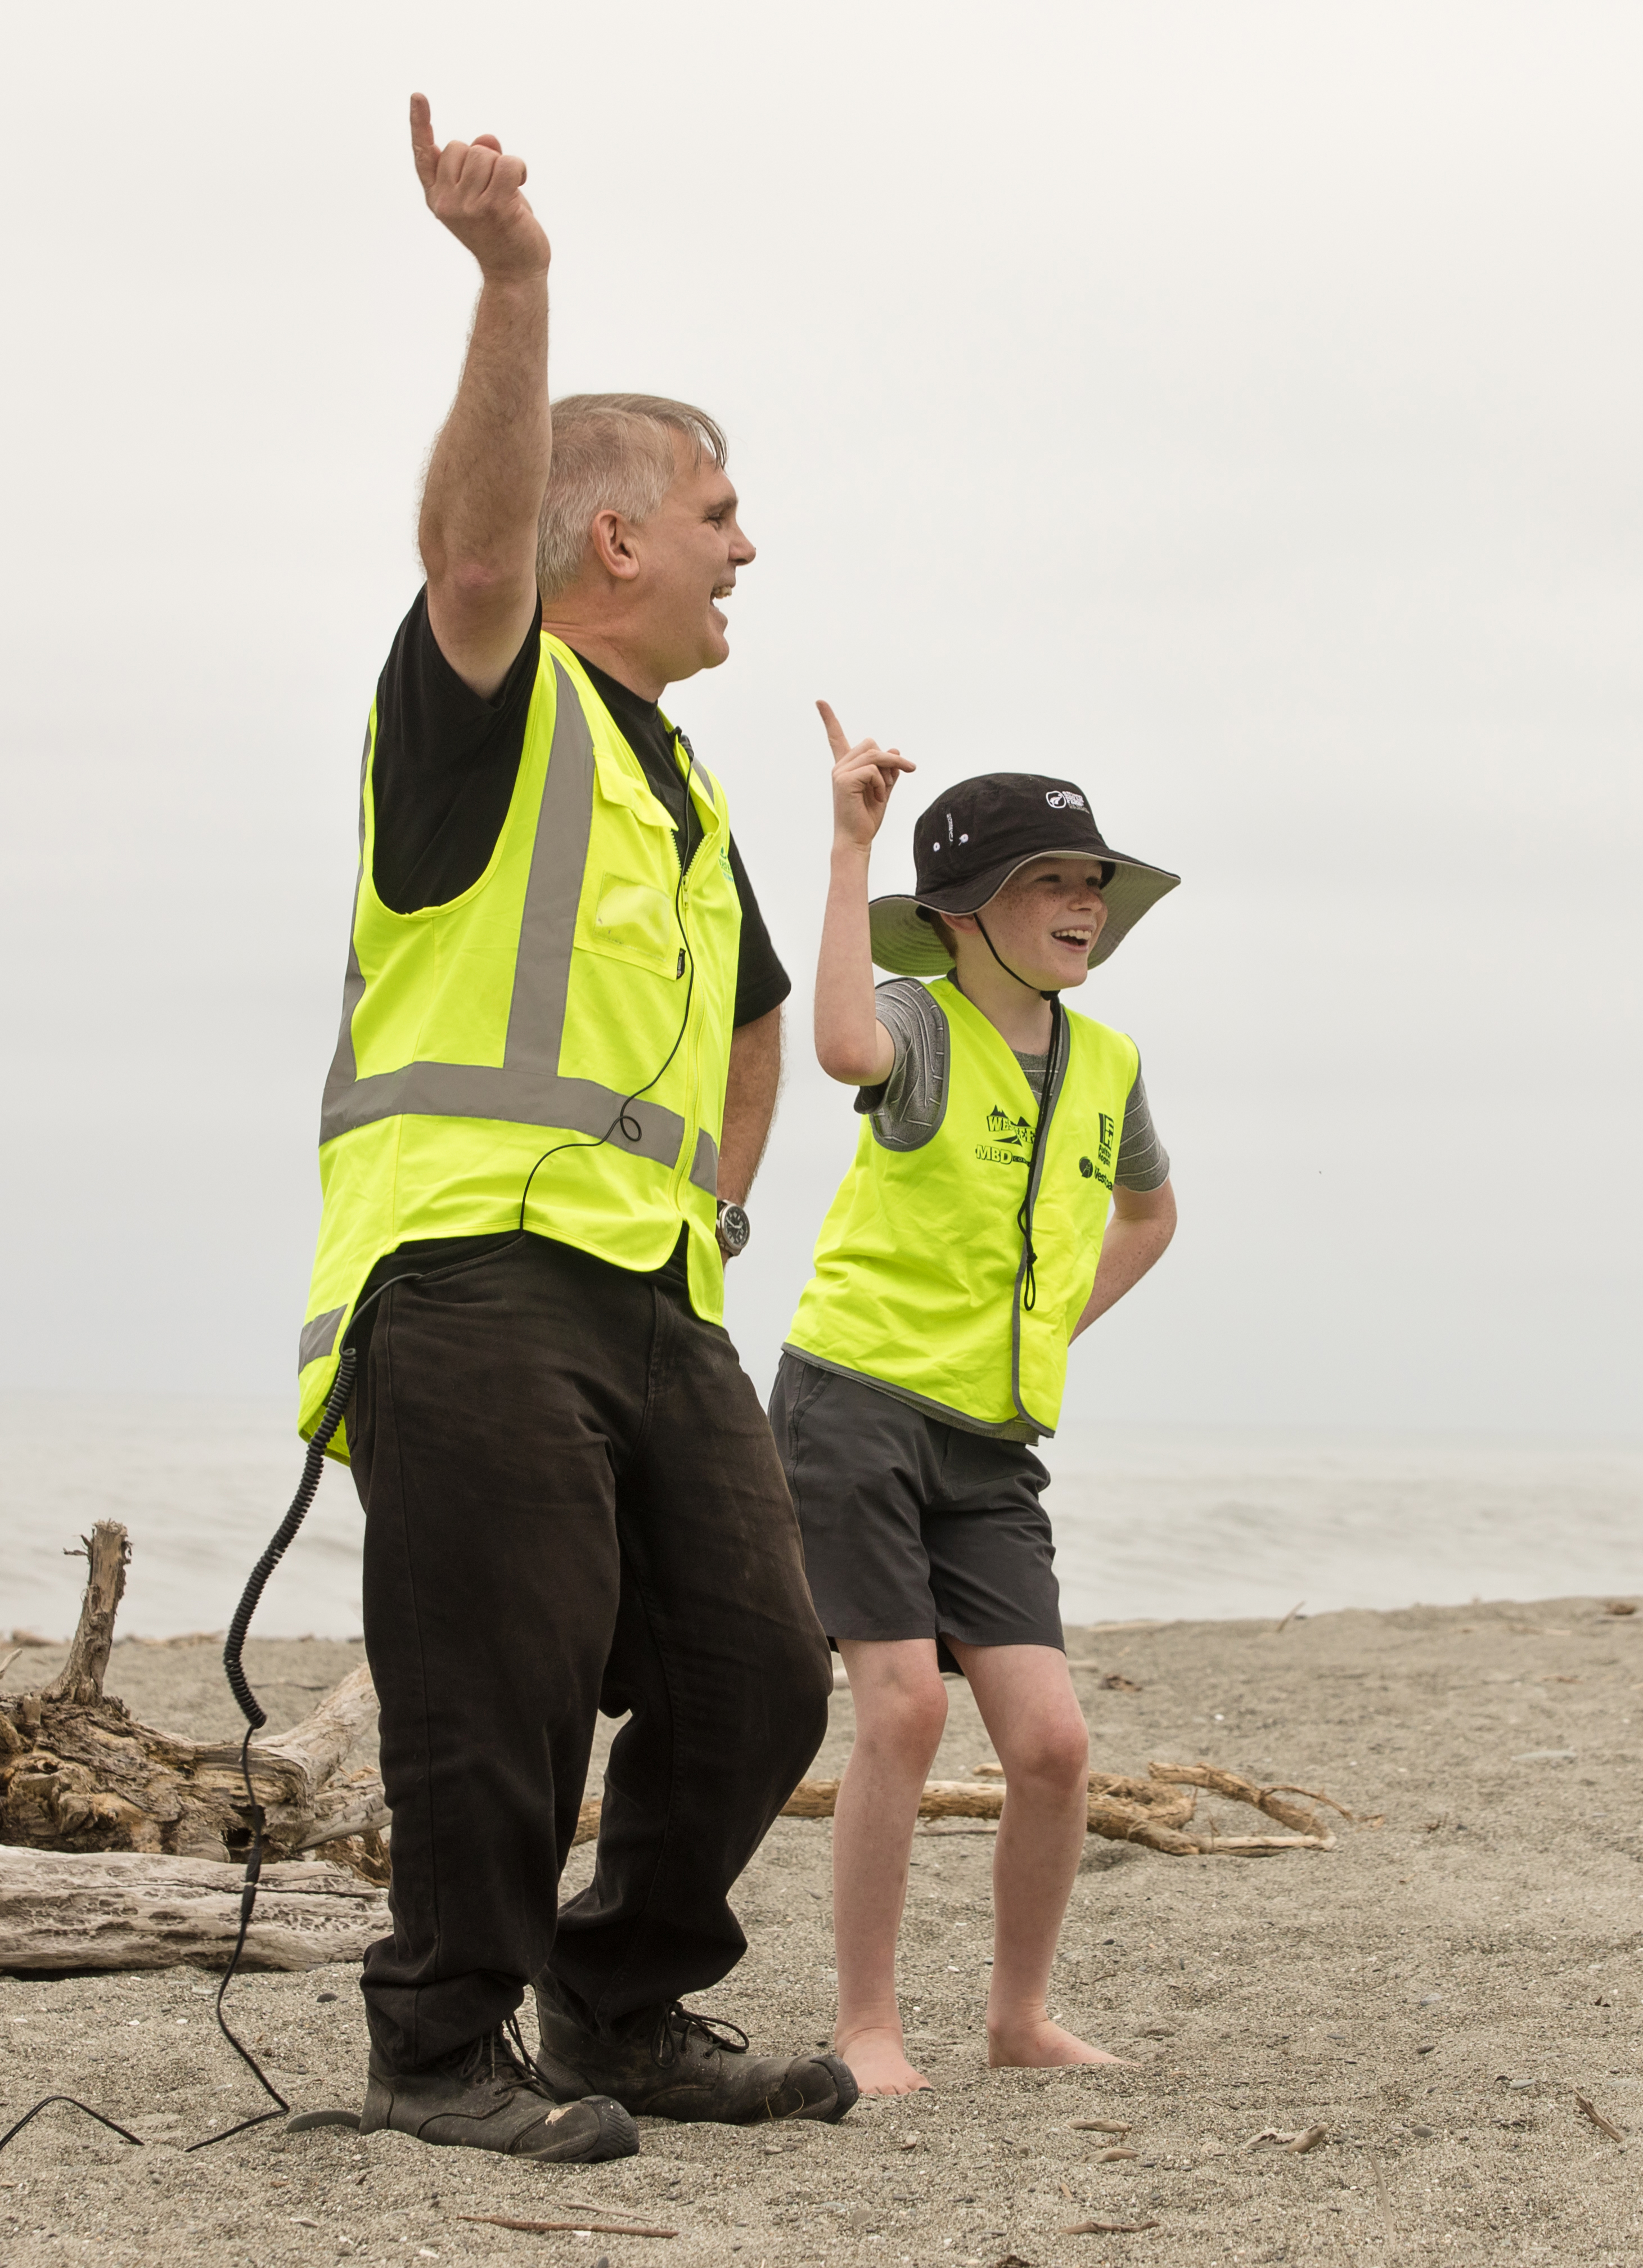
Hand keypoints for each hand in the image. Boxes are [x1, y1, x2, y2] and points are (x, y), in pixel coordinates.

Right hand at [410, 93, 549, 281]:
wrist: (514, 273)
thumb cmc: (500, 232)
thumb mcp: (484, 192)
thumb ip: (481, 162)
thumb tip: (487, 138)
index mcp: (438, 198)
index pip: (424, 155)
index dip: (420, 125)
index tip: (418, 96)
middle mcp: (447, 202)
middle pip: (462, 148)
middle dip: (483, 159)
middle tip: (493, 189)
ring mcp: (469, 206)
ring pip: (485, 154)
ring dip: (502, 167)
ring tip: (507, 193)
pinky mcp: (494, 208)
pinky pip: (507, 164)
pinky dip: (518, 168)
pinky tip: (521, 184)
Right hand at [817, 700, 915, 850]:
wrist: (857, 839)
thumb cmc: (866, 818)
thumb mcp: (882, 790)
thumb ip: (888, 770)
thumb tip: (894, 750)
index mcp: (845, 767)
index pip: (836, 738)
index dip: (829, 719)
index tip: (819, 701)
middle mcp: (839, 767)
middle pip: (871, 744)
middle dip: (889, 760)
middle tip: (898, 777)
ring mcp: (839, 772)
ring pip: (875, 755)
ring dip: (889, 773)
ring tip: (882, 793)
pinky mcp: (844, 780)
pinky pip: (874, 770)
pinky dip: (881, 784)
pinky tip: (875, 798)